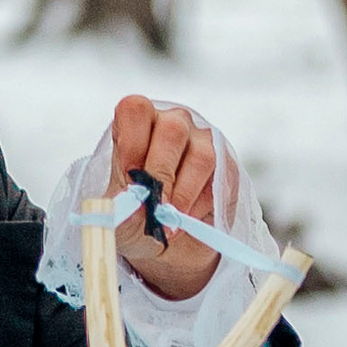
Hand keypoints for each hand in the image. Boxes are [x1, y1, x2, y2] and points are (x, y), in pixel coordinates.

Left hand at [105, 94, 220, 301]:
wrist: (163, 236)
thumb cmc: (136, 216)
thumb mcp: (120, 215)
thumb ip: (123, 208)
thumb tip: (139, 204)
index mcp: (139, 124)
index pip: (136, 109)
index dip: (132, 142)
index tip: (127, 175)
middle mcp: (172, 124)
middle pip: (173, 130)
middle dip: (161, 173)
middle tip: (154, 206)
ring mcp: (202, 141)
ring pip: (202, 155)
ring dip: (184, 194)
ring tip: (169, 219)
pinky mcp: (226, 165)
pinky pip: (220, 179)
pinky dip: (200, 205)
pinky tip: (186, 218)